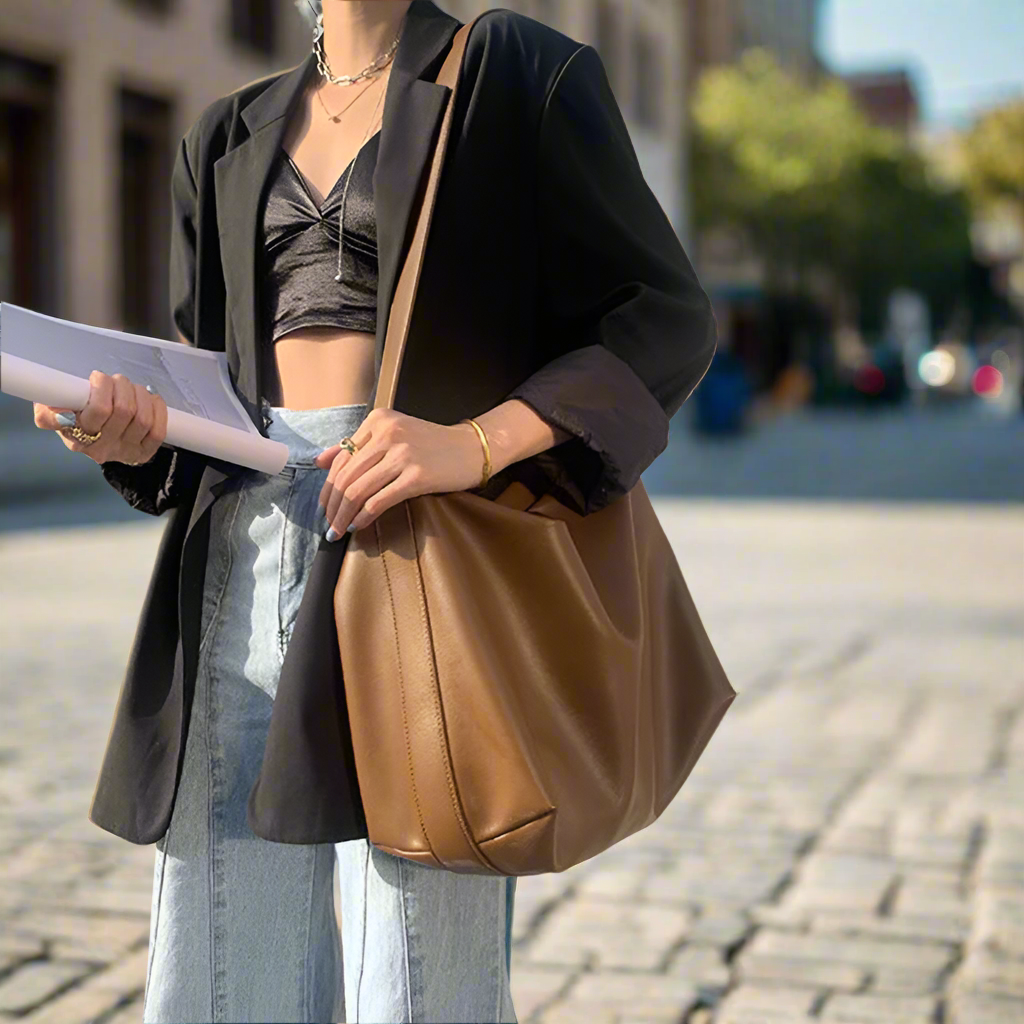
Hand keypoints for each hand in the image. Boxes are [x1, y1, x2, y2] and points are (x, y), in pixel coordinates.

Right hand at [32, 370, 167, 465]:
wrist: (96, 440)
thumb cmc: (73, 418)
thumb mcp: (52, 412)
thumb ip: (48, 411)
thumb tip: (58, 413)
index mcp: (78, 438)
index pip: (100, 410)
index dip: (103, 387)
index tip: (97, 378)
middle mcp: (102, 449)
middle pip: (124, 410)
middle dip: (122, 386)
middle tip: (115, 380)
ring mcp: (126, 452)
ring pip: (143, 418)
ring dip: (140, 395)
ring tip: (130, 388)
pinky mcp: (145, 453)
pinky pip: (158, 431)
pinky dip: (157, 409)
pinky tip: (149, 400)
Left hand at [314, 408, 486, 536]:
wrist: (472, 448)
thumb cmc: (432, 444)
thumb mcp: (392, 434)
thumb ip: (356, 446)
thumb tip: (319, 461)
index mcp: (377, 421)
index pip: (341, 458)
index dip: (328, 486)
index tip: (324, 506)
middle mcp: (387, 433)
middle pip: (346, 476)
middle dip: (332, 506)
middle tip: (328, 525)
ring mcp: (402, 454)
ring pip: (358, 490)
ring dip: (343, 516)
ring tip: (338, 531)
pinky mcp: (417, 476)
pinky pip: (379, 501)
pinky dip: (363, 517)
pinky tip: (358, 526)